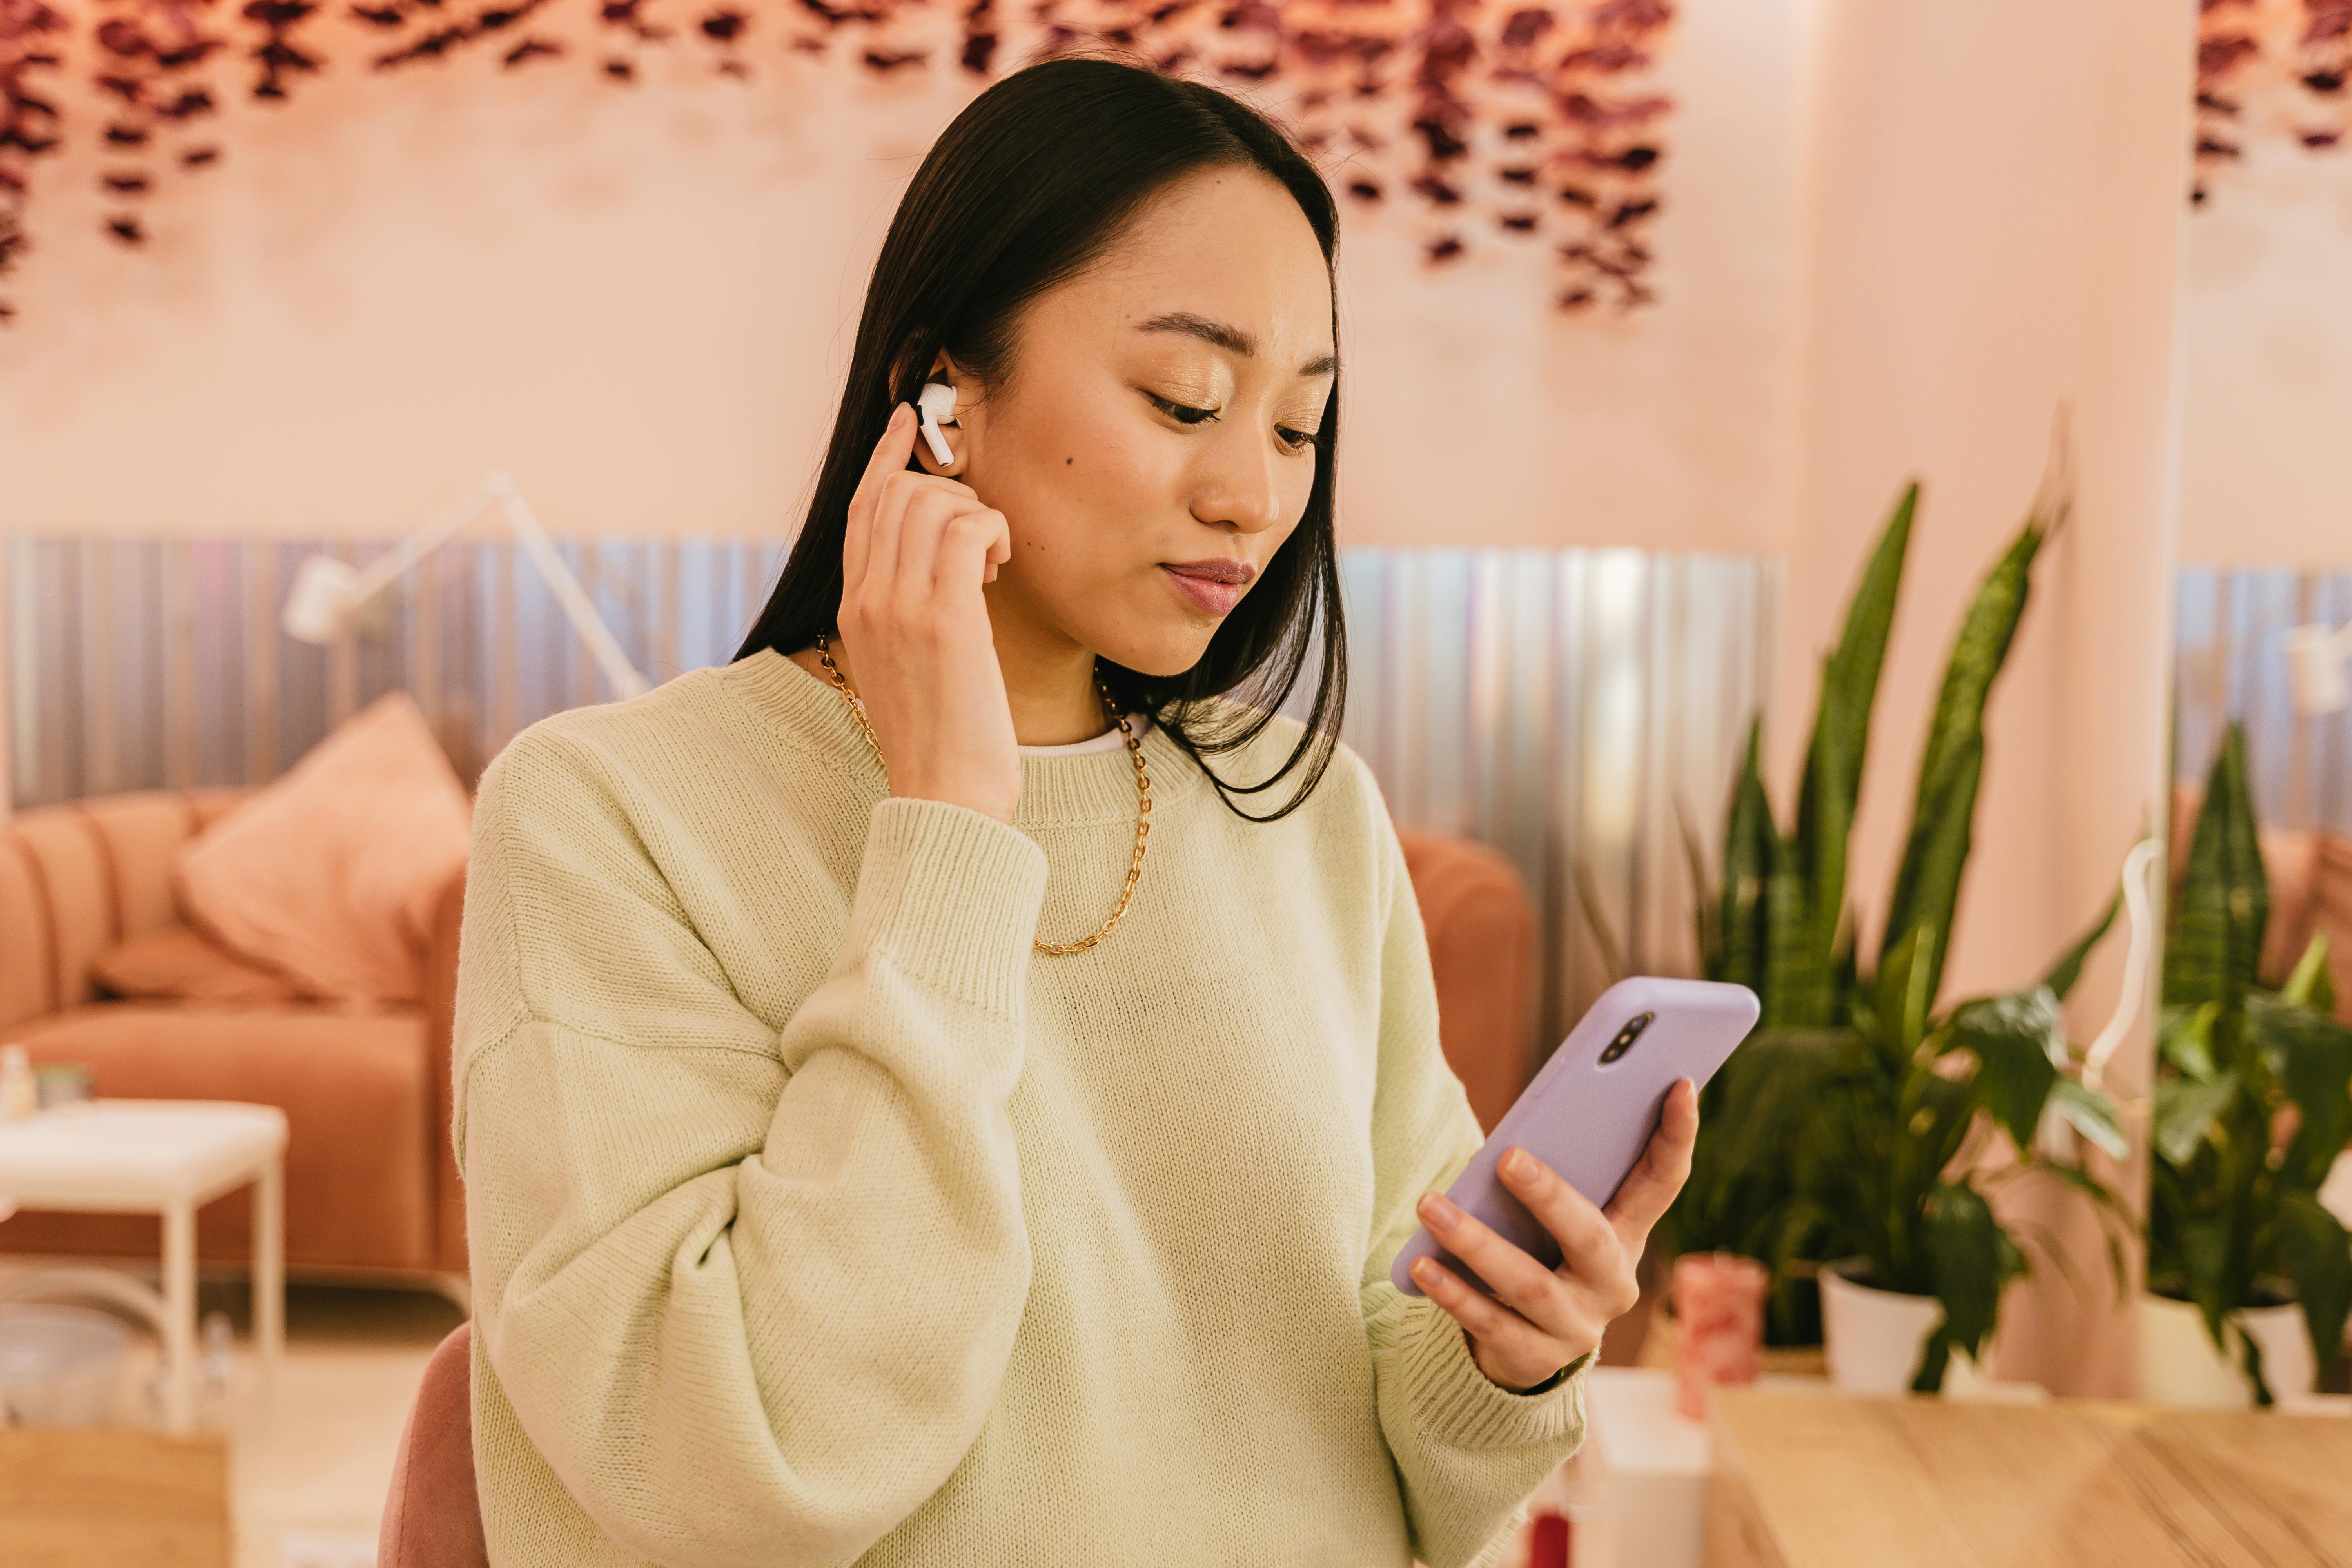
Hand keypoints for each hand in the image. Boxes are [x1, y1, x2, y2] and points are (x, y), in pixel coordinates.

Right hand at [836, 403, 1019, 821]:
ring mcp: (900, 606)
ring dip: (973, 514)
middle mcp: (867, 599)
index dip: (887, 457)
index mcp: (853, 608)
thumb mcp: (906, 664)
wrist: (944, 794)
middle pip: (896, 492)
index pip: (861, 508)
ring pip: (930, 501)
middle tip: (981, 541)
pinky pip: (964, 527)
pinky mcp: (944, 618)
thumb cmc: (941, 738)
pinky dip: (991, 529)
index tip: (909, 421)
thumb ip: (906, 610)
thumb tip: (943, 568)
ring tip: (991, 563)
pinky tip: (999, 566)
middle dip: (948, 492)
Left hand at [1408, 1078, 1698, 1391]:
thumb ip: (1553, 1180)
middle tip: (1509, 1156)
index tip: (1680, 1083)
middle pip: (1590, 1237)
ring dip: (1476, 1243)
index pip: (1663, 1182)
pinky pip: (1490, 1322)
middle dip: (1550, 1197)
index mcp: (1627, 1233)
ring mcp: (1578, 1326)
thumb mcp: (1556, 1217)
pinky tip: (1423, 1265)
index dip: (1677, 1135)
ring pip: (1530, 1284)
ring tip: (1430, 1206)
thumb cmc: (1539, 1251)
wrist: (1524, 1343)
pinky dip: (1454, 1291)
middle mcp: (1613, 1283)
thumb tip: (1512, 1143)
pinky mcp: (1536, 1357)